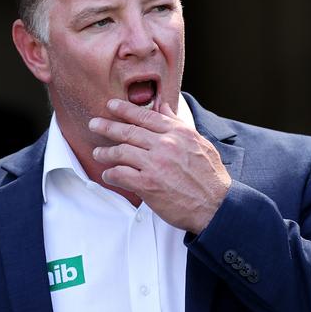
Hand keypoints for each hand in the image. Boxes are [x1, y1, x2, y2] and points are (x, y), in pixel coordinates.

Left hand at [88, 99, 230, 233]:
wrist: (216, 205)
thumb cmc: (210, 177)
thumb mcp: (199, 143)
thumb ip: (178, 124)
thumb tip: (164, 107)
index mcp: (178, 133)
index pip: (145, 116)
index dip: (125, 110)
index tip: (111, 106)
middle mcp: (165, 145)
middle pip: (128, 131)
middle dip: (107, 126)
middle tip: (94, 124)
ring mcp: (155, 164)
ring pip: (121, 152)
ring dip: (105, 152)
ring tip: (98, 153)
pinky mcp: (147, 184)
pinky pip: (120, 174)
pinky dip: (110, 174)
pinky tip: (108, 174)